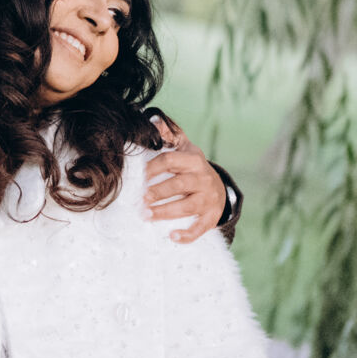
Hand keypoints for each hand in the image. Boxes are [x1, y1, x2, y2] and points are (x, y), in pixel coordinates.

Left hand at [144, 118, 227, 243]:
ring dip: (166, 212)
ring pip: (188, 206)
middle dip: (158, 192)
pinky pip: (201, 226)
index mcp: (193, 160)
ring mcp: (208, 198)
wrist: (220, 188)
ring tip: (147, 216)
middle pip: (179, 184)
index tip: (136, 176)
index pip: (170, 160)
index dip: (152, 168)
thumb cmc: (193, 168)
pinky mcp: (211, 216)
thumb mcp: (185, 148)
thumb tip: (152, 121)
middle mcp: (202, 178)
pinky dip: (188, 234)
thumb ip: (169, 135)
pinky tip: (173, 237)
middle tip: (140, 200)